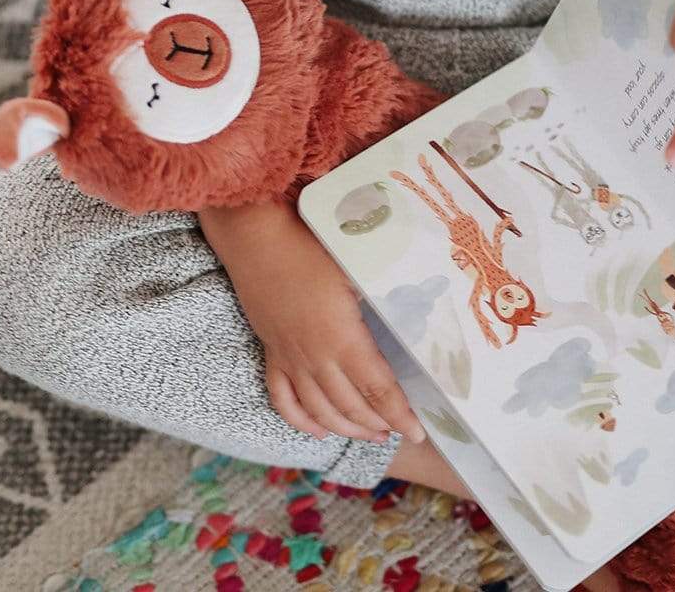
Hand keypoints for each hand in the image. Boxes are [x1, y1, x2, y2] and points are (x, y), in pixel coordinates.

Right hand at [202, 201, 425, 444]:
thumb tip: (418, 309)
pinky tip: (318, 431)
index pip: (377, 388)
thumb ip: (384, 295)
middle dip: (377, 424)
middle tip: (399, 431)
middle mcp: (315, 357)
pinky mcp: (271, 352)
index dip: (399, 414)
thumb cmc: (310, 247)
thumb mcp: (356, 270)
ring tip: (370, 435)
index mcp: (342, 337)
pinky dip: (301, 421)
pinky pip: (283, 399)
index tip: (418, 433)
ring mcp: (290, 358)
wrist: (256, 239)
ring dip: (346, 428)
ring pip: (319, 410)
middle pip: (350, 405)